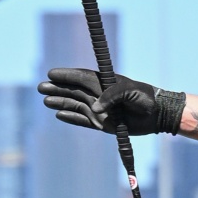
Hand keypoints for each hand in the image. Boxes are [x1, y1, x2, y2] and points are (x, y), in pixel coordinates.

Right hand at [38, 67, 183, 134]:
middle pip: (73, 90)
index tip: (51, 74)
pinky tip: (59, 114)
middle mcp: (99, 95)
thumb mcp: (130, 91)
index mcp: (104, 82)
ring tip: (45, 101)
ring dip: (60, 103)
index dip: (66, 75)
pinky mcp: (102, 123)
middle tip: (41, 87)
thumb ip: (111, 96)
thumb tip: (94, 109)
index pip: (81, 77)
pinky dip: (71, 118)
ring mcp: (99, 109)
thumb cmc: (145, 98)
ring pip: (75, 104)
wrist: (157, 115)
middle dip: (57, 89)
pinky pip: (82, 120)